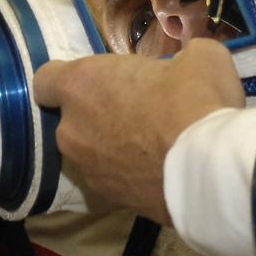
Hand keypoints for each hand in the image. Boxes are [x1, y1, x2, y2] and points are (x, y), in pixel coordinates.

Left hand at [33, 39, 243, 223]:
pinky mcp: (109, 200)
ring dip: (111, 144)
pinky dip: (128, 172)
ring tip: (151, 141)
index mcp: (82, 84)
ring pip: (90, 150)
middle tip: (138, 106)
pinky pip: (111, 177)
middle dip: (97, 112)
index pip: (45, 79)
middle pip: (71, 118)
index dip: (67, 78)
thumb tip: (188, 63)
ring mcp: (88, 170)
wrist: (209, 169)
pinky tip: (159, 167)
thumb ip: (181, 57)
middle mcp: (72, 129)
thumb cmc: (194, 97)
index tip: (94, 79)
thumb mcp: (199, 55)